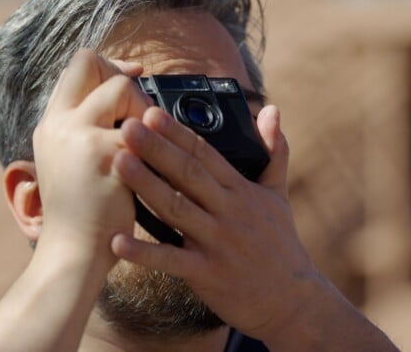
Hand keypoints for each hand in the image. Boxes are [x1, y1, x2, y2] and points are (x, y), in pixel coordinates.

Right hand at [32, 48, 149, 255]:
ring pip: (121, 88)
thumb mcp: (70, 160)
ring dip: (142, 107)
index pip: (76, 67)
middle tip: (140, 112)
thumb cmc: (80, 212)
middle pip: (91, 64)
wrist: (74, 251)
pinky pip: (143, 127)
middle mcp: (60, 124)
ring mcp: (80, 136)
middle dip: (124, 79)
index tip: (134, 74)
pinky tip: (158, 162)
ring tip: (147, 142)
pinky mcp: (107, 154)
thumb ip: (87, 128)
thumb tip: (123, 95)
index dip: (108, 64)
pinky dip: (156, 140)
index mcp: (51, 124)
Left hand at [111, 104, 319, 340]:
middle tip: (126, 126)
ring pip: (176, 209)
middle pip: (188, 174)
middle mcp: (229, 212)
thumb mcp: (279, 195)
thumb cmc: (281, 245)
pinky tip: (117, 240)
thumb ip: (274, 151)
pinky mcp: (207, 274)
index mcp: (242, 191)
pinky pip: (171, 261)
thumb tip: (272, 110)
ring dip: (145, 185)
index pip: (206, 154)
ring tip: (117, 163)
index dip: (178, 132)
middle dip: (156, 148)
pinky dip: (144, 252)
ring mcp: (218, 243)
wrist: (293, 300)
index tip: (151, 112)